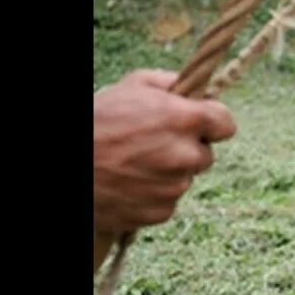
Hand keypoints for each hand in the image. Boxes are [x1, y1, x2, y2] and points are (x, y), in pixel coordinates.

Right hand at [93, 69, 236, 234]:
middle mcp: (186, 154)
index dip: (212, 123)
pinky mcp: (159, 211)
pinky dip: (154, 195)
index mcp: (186, 118)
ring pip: (185, 178)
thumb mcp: (132, 85)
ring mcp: (174, 186)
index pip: (226, 124)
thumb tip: (190, 87)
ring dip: (169, 173)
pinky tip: (129, 183)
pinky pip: (168, 202)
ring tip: (134, 164)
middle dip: (186, 148)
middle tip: (155, 144)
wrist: (67, 166)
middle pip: (205, 154)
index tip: (199, 124)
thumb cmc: (97, 120)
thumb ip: (169, 82)